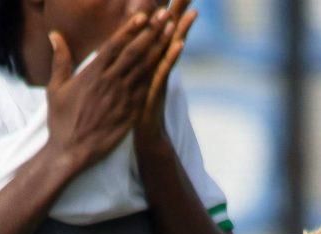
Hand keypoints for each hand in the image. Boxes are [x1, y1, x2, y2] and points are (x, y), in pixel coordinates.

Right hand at [44, 16, 165, 172]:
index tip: (143, 15)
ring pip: (145, 67)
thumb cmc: (61, 121)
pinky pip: (148, 88)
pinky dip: (159, 73)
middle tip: (165, 15)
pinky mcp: (130, 112)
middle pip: (134, 51)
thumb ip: (60, 59)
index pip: (114, 45)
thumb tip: (55, 34)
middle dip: (151, 31)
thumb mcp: (56, 88)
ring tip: (172, 30)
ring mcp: (122, 97)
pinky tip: (169, 61)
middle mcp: (109, 82)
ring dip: (160, 47)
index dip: (130, 29)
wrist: (71, 152)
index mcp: (91, 73)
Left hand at [134, 6, 195, 143]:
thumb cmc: (133, 106)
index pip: (159, 27)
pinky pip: (165, 70)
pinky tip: (179, 44)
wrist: (140, 134)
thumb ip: (131, 57)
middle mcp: (158, 63)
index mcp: (150, 56)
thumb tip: (127, 40)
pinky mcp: (156, 90)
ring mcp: (159, 76)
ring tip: (192, 12)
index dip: (166, 9)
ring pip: (171, 48)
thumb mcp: (129, 76)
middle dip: (179, 12)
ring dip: (182, 30)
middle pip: (170, 31)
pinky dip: (172, 57)